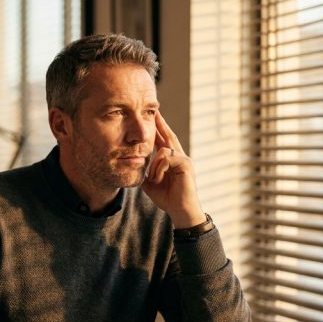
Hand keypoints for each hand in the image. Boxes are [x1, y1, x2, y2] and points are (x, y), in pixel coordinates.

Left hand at [142, 113, 206, 227]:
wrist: (180, 211)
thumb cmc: (167, 198)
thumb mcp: (151, 183)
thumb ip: (146, 171)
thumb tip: (136, 163)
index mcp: (171, 160)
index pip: (163, 140)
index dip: (158, 129)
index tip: (151, 117)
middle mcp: (180, 156)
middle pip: (168, 135)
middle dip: (160, 123)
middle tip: (154, 111)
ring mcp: (184, 159)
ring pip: (162, 150)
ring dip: (154, 166)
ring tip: (155, 180)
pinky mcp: (186, 164)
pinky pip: (166, 158)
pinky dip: (158, 169)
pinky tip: (159, 180)